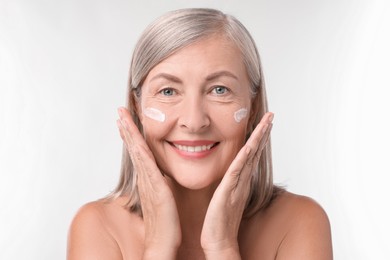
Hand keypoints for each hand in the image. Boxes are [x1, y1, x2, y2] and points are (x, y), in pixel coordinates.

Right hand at [117, 107, 180, 258]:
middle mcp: (145, 178)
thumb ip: (162, 184)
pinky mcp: (156, 188)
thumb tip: (164, 176)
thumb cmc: (165, 223)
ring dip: (129, 134)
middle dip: (127, 128)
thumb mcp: (164, 198)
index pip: (139, 152)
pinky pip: (146, 164)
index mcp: (149, 179)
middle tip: (120, 112)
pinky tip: (136, 138)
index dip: (132, 136)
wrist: (163, 243)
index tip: (127, 121)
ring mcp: (149, 182)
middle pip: (134, 148)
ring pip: (137, 152)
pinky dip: (140, 150)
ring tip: (122, 117)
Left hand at [200, 112, 273, 258]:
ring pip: (250, 157)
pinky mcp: (228, 191)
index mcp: (240, 180)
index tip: (264, 123)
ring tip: (266, 122)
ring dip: (258, 139)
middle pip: (255, 152)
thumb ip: (229, 184)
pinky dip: (245, 157)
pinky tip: (250, 145)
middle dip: (263, 133)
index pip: (251, 154)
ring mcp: (237, 185)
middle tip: (271, 116)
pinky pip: (237, 170)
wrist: (219, 241)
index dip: (258, 138)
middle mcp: (243, 180)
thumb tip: (230, 174)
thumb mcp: (224, 196)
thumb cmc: (220, 221)